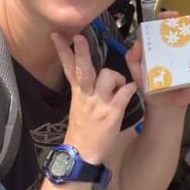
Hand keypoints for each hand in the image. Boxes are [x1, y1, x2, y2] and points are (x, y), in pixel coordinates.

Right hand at [52, 33, 137, 164]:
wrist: (81, 154)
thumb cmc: (83, 128)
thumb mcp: (79, 105)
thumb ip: (86, 88)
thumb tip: (98, 74)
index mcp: (78, 92)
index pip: (68, 67)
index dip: (63, 50)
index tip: (57, 34)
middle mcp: (86, 95)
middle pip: (83, 68)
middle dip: (81, 52)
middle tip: (80, 37)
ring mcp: (98, 103)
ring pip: (108, 76)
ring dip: (117, 77)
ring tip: (119, 86)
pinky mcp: (111, 112)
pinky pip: (124, 92)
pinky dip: (130, 88)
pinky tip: (132, 89)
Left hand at [125, 11, 189, 110]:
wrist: (164, 105)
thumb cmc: (150, 86)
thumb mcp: (136, 72)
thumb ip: (132, 58)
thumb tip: (138, 44)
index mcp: (161, 42)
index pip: (165, 22)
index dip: (168, 15)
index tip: (172, 16)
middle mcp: (177, 43)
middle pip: (187, 23)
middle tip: (188, 34)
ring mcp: (189, 51)